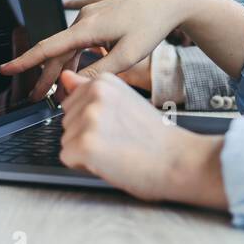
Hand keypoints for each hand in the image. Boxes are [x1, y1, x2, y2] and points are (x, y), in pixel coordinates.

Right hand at [6, 0, 195, 100]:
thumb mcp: (128, 55)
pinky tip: (64, 5)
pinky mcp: (103, 7)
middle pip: (59, 51)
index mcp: (87, 29)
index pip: (49, 49)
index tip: (6, 70)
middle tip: (36, 97)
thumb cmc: (152, 25)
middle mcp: (85, 18)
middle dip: (47, 75)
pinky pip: (81, 18)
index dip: (26, 62)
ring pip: (71, 40)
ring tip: (61, 83)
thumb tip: (76, 84)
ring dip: (64, 61)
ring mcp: (93, 11)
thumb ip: (100, 72)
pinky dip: (73, 25)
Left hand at [57, 70, 226, 207]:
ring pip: (66, 140)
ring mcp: (89, 119)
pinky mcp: (85, 144)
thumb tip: (65, 77)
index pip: (72, 103)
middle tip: (117, 139)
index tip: (116, 124)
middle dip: (85, 135)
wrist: (178, 161)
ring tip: (115, 150)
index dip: (91, 120)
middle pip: (66, 121)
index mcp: (104, 82)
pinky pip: (68, 158)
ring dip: (85, 151)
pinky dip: (84, 166)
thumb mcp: (124, 101)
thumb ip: (90, 90)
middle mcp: (94, 95)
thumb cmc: (156, 137)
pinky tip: (109, 161)